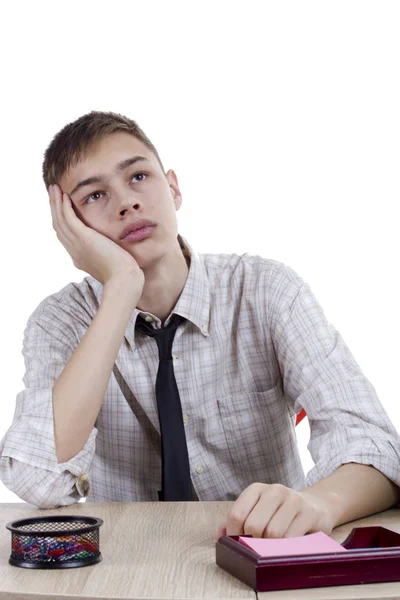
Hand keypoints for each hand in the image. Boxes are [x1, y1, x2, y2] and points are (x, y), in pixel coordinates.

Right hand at [49, 184, 144, 289]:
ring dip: (56, 203)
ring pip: (60, 220)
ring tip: (54, 188)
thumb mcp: (113, 263)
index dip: (61, 220)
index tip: (61, 207)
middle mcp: (74, 252)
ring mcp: (77, 245)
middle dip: (55, 208)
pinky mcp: (83, 238)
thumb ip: (109, 254)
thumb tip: (115, 251)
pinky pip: (68, 219)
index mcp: (80, 257)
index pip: (65, 236)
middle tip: (53, 193)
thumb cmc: (125, 274)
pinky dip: (65, 206)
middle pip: (59, 227)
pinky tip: (65, 195)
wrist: (124, 280)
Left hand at [216, 483, 333, 539]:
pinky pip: (291, 537)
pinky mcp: (309, 512)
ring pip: (273, 533)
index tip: (239, 546)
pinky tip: (287, 547)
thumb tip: (219, 537)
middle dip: (253, 542)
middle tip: (258, 549)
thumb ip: (238, 522)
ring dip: (270, 547)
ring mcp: (293, 499)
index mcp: (256, 489)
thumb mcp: (258, 512)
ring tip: (273, 548)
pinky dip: (285, 548)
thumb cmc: (281, 513)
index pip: (237, 514)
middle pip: (254, 525)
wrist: (317, 506)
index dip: (234, 535)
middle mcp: (274, 490)